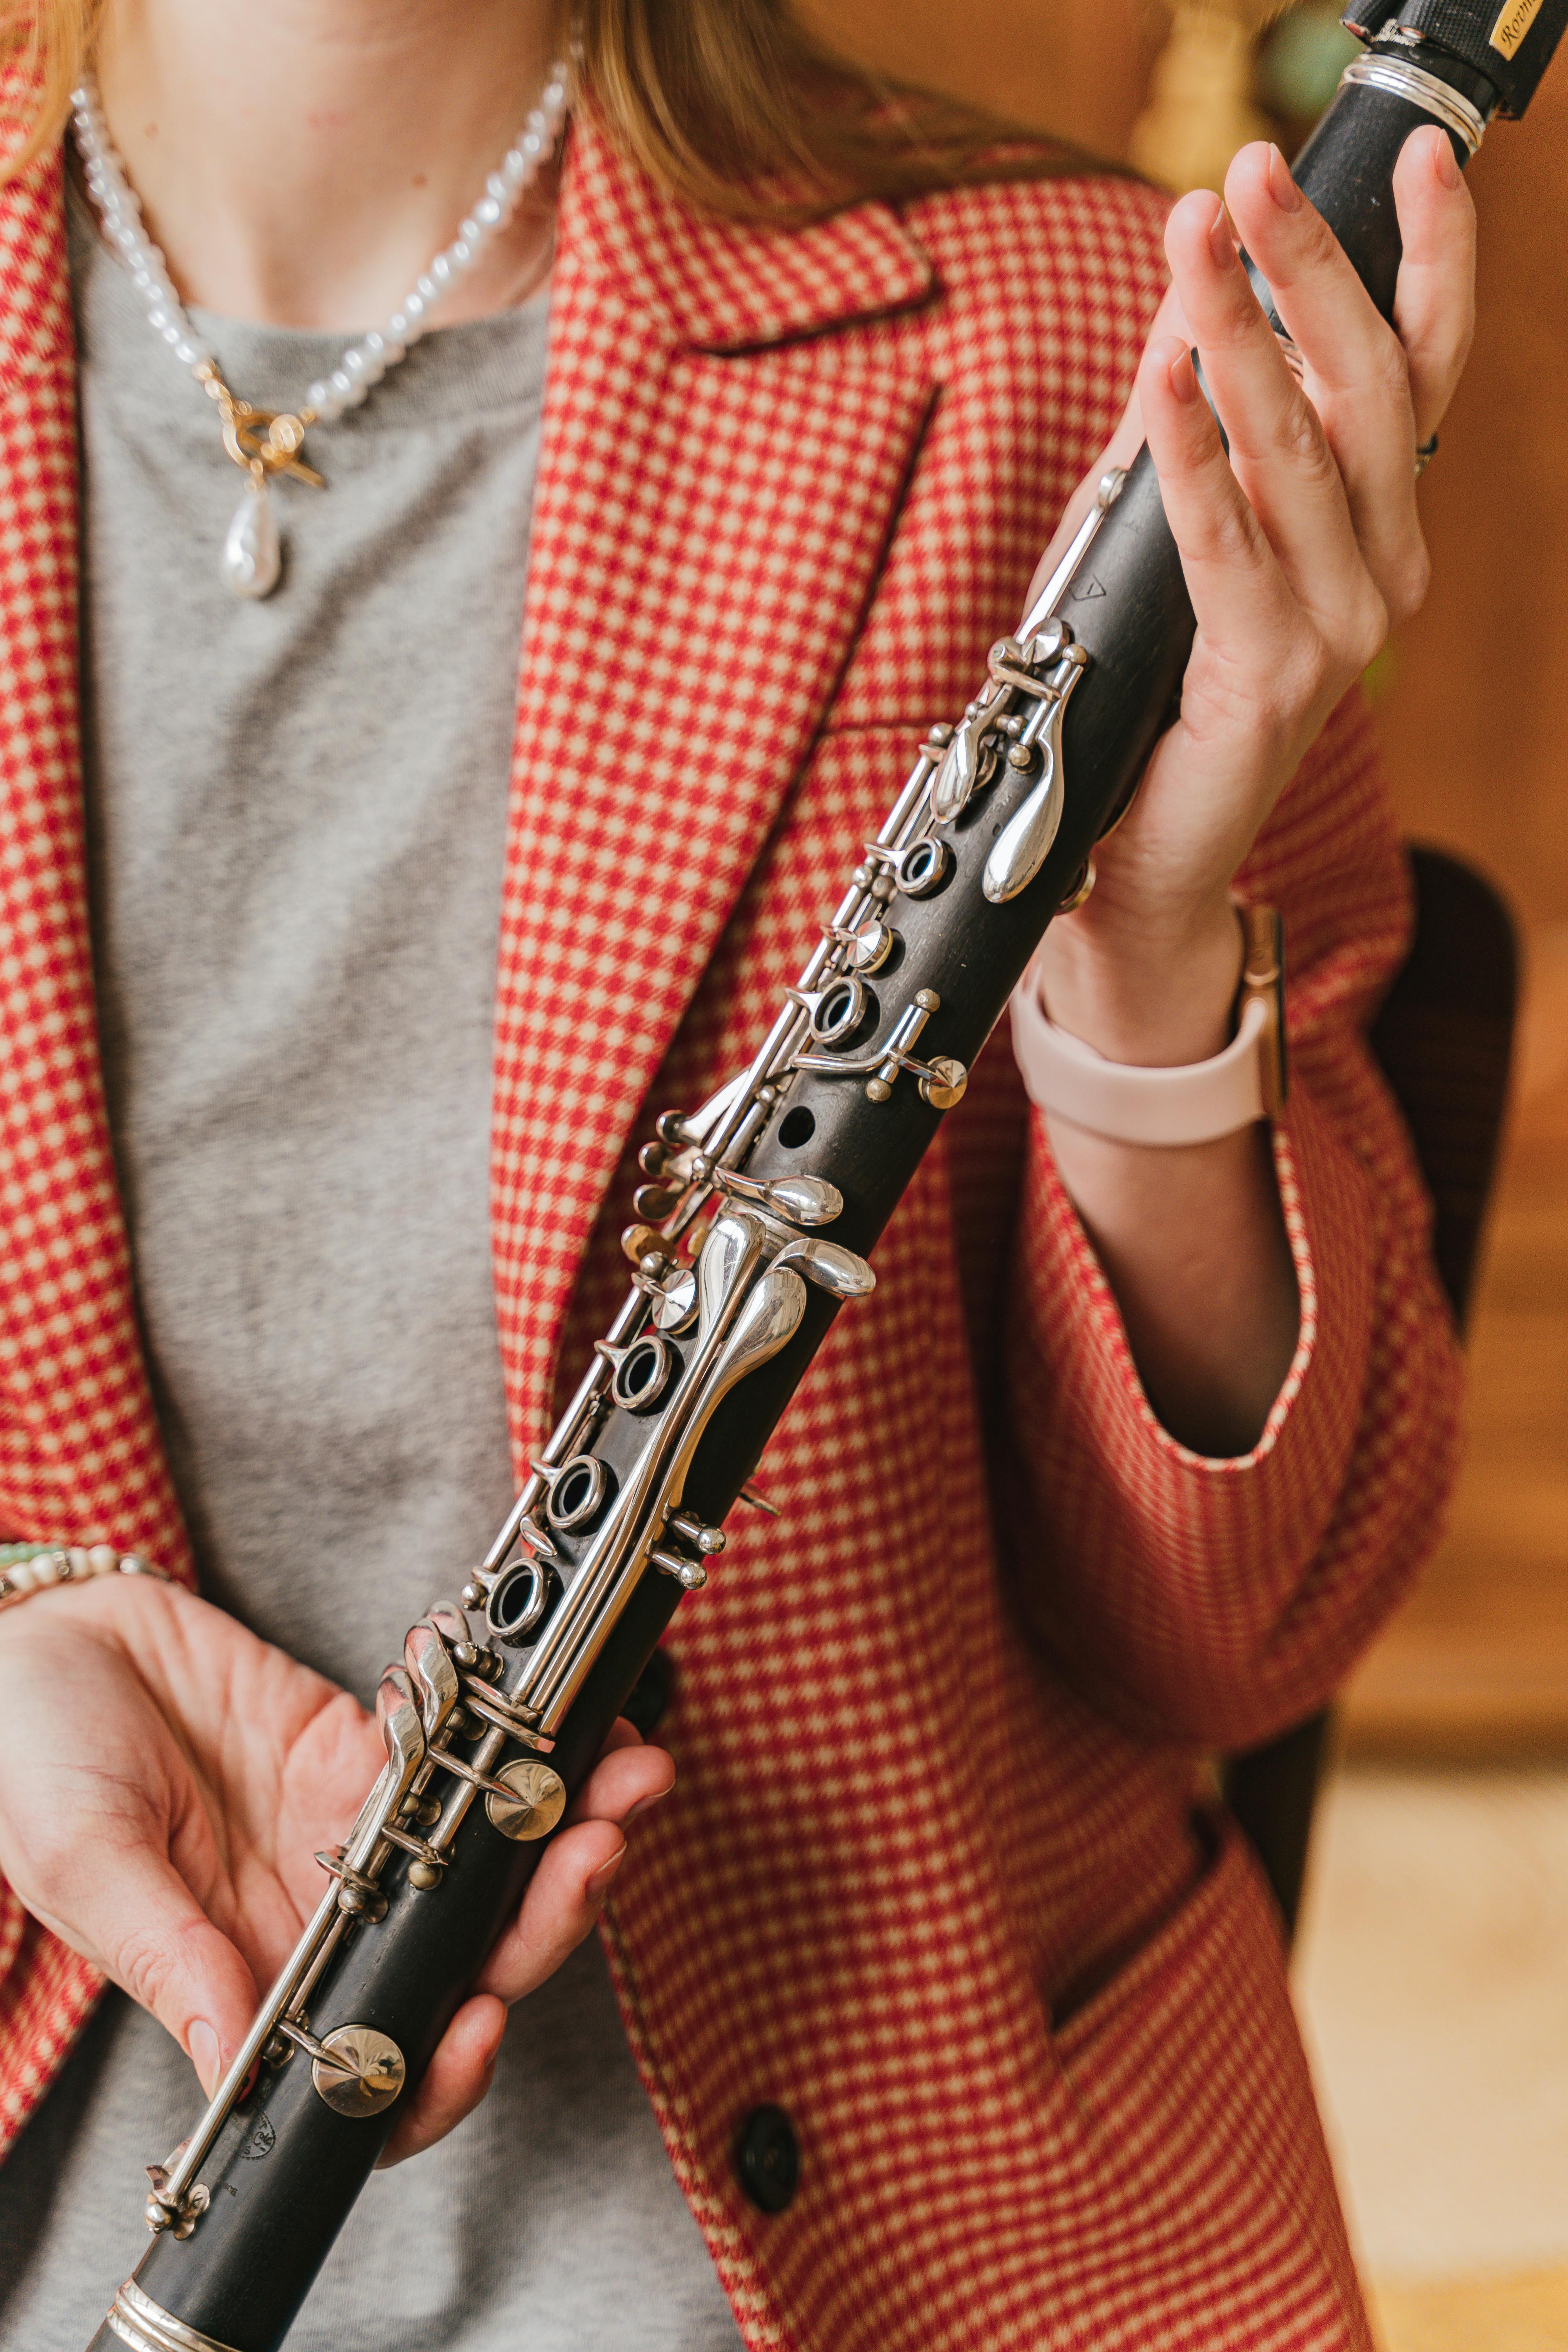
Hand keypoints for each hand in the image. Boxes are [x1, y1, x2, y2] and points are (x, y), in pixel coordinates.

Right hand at [0, 1577, 672, 2163]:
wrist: (46, 1641)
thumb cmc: (29, 1759)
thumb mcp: (89, 1860)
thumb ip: (166, 1952)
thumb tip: (235, 2047)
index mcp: (240, 1983)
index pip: (364, 2068)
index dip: (434, 2070)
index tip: (483, 2019)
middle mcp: (313, 1926)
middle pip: (458, 1959)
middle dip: (546, 1915)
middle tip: (600, 1849)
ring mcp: (347, 1841)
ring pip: (481, 1861)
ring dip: (559, 1821)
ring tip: (624, 1771)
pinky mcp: (359, 1757)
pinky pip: (453, 1761)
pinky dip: (507, 1737)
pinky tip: (548, 1709)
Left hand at [1030, 128, 1475, 1066]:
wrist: (1135, 874)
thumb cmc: (1149, 705)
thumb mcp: (1171, 543)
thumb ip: (1189, 441)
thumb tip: (1183, 313)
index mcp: (1379, 540)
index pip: (1424, 380)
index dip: (1429, 266)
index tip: (1423, 161)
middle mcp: (1381, 580)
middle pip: (1367, 391)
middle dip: (1311, 270)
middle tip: (1253, 167)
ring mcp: (1340, 635)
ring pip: (1301, 453)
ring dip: (1241, 333)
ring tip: (1194, 234)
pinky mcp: (1271, 682)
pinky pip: (1227, 545)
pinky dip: (1191, 456)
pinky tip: (1165, 374)